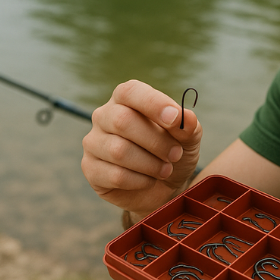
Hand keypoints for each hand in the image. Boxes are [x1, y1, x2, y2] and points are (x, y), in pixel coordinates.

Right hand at [81, 80, 201, 217]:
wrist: (164, 188)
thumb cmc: (173, 153)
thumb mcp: (188, 138)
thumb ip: (188, 126)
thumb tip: (186, 118)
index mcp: (126, 99)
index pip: (131, 92)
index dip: (153, 103)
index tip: (175, 118)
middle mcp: (104, 116)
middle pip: (122, 121)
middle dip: (156, 141)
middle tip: (176, 154)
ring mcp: (93, 142)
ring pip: (118, 150)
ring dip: (150, 164)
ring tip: (166, 170)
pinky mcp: (91, 169)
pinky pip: (115, 175)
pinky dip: (140, 181)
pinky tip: (149, 180)